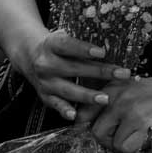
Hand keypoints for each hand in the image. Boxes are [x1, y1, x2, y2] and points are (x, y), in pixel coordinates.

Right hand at [7, 28, 131, 123]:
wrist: (30, 55)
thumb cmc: (57, 45)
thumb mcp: (64, 36)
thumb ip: (81, 41)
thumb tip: (110, 44)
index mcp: (51, 44)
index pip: (68, 45)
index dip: (84, 49)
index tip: (102, 52)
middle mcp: (46, 64)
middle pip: (73, 68)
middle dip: (99, 72)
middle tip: (121, 74)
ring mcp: (44, 81)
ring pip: (67, 89)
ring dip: (87, 95)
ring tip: (105, 98)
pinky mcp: (44, 95)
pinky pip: (55, 104)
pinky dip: (64, 110)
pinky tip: (75, 115)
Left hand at [92, 65, 151, 152]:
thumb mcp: (132, 89)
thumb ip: (113, 103)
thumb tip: (92, 124)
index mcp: (113, 89)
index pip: (84, 113)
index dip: (85, 127)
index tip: (93, 133)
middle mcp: (118, 99)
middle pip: (97, 132)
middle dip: (109, 141)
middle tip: (123, 139)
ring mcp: (130, 112)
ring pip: (114, 144)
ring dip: (125, 146)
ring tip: (138, 138)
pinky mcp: (142, 124)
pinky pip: (128, 147)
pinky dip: (136, 149)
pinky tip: (146, 139)